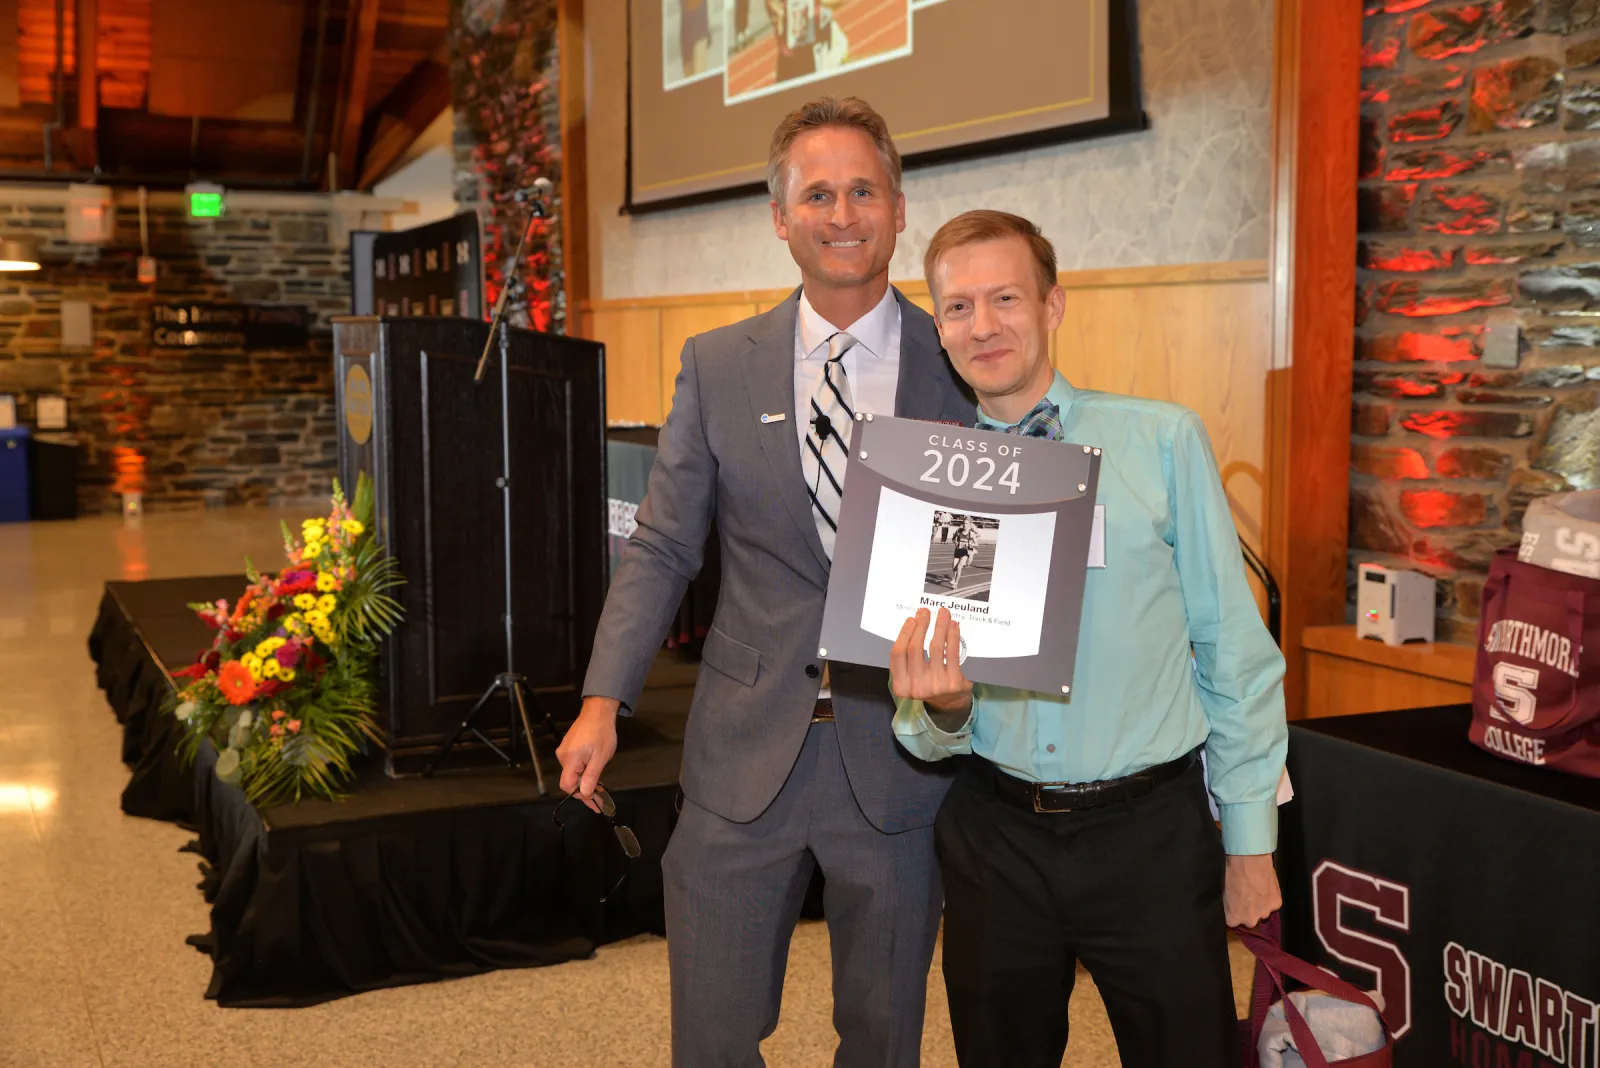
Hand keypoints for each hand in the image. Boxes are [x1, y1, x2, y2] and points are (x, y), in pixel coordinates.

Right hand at [556, 696, 619, 812]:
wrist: (598, 711)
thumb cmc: (601, 732)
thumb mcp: (600, 758)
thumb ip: (591, 777)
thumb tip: (585, 794)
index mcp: (570, 759)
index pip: (567, 786)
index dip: (580, 795)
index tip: (594, 802)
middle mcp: (563, 756)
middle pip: (570, 780)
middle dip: (584, 789)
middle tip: (600, 796)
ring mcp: (564, 751)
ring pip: (572, 773)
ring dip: (585, 780)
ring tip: (599, 783)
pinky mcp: (568, 747)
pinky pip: (574, 764)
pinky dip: (583, 770)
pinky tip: (593, 771)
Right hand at [889, 607, 972, 720]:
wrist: (950, 701)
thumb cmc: (928, 682)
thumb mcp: (911, 675)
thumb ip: (907, 658)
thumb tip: (913, 624)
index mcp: (901, 685)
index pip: (898, 653)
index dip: (904, 633)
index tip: (911, 619)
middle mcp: (916, 687)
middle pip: (915, 648)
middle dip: (921, 625)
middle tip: (925, 612)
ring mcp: (935, 685)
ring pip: (935, 648)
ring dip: (939, 626)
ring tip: (942, 613)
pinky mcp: (953, 682)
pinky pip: (952, 653)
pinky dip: (952, 636)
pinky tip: (953, 626)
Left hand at [1224, 853, 1281, 928]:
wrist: (1249, 861)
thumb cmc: (1231, 873)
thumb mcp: (1223, 891)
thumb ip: (1228, 905)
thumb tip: (1230, 905)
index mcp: (1233, 918)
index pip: (1232, 922)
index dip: (1234, 912)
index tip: (1234, 903)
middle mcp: (1250, 920)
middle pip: (1249, 920)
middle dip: (1248, 911)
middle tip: (1246, 896)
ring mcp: (1264, 913)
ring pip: (1262, 913)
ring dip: (1260, 905)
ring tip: (1257, 890)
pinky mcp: (1276, 904)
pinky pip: (1273, 904)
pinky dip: (1270, 898)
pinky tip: (1266, 887)